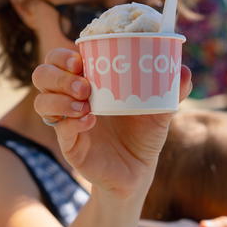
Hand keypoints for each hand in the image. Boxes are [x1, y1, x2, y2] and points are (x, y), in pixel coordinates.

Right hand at [32, 48, 191, 198]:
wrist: (139, 171)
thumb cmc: (144, 134)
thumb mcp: (160, 110)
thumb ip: (172, 90)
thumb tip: (184, 71)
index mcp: (88, 81)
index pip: (61, 59)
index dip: (63, 55)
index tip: (80, 58)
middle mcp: (71, 98)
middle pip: (42, 75)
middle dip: (57, 74)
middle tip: (83, 83)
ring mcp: (67, 121)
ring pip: (42, 101)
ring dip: (59, 97)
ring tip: (85, 103)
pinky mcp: (69, 143)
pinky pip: (58, 127)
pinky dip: (70, 121)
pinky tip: (89, 121)